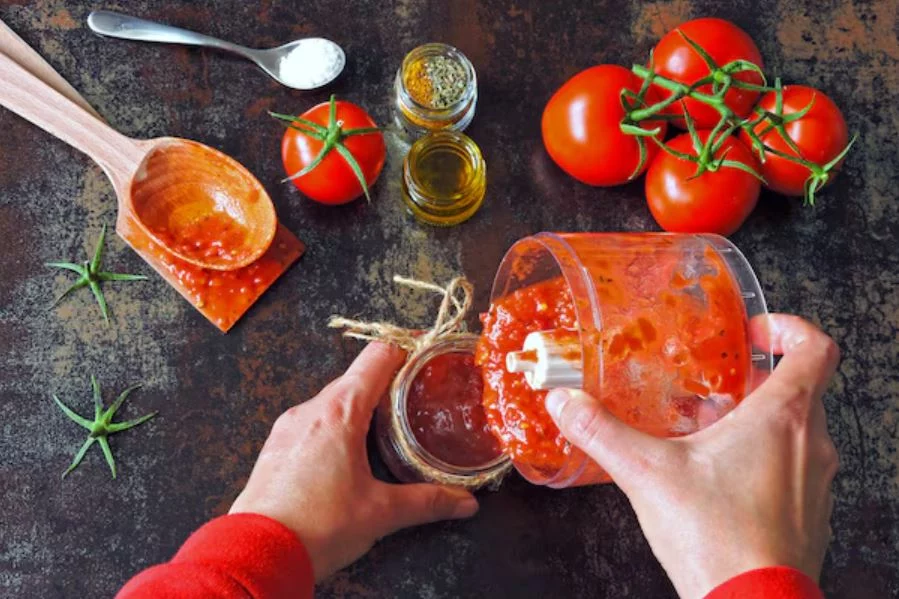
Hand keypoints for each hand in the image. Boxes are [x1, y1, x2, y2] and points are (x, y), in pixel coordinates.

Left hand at [230, 342, 478, 580]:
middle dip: (385, 386)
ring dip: (358, 410)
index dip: (404, 350)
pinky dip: (333, 429)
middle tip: (414, 401)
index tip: (424, 354)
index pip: (377, 358)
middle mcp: (310, 410)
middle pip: (354, 379)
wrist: (257, 554)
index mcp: (340, 412)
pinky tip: (345, 457)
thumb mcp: (381, 512)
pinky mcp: (274, 448)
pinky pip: (310, 424)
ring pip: (330, 403)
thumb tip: (465, 502)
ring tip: (384, 430)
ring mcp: (287, 427)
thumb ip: (427, 502)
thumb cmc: (317, 527)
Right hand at [545, 314, 839, 597]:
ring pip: (798, 430)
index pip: (816, 348)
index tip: (753, 333)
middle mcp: (812, 445)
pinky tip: (718, 478)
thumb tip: (567, 404)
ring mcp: (815, 482)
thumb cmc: (719, 540)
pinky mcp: (809, 514)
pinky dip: (764, 459)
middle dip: (755, 378)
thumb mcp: (647, 473)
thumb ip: (601, 431)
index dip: (788, 328)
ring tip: (708, 430)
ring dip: (758, 420)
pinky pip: (793, 468)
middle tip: (715, 382)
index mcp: (784, 418)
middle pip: (801, 388)